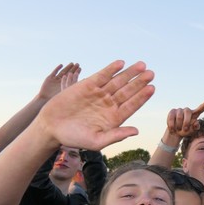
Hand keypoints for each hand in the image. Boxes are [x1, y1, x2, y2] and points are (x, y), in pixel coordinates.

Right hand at [36, 60, 154, 151]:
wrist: (51, 128)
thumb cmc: (74, 138)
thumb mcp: (97, 141)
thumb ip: (116, 136)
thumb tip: (136, 131)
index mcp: (114, 118)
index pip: (132, 105)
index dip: (142, 97)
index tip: (152, 88)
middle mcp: (109, 104)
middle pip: (128, 91)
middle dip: (139, 82)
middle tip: (151, 74)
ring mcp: (99, 94)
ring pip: (118, 81)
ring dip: (130, 73)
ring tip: (142, 65)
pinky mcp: (87, 85)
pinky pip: (102, 76)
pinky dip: (111, 69)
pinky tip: (121, 63)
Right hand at [39, 63, 79, 99]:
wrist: (45, 97)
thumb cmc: (55, 97)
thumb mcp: (65, 92)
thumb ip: (72, 88)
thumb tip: (81, 86)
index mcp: (65, 84)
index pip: (72, 77)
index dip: (76, 73)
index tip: (80, 68)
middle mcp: (60, 81)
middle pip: (68, 73)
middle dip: (73, 69)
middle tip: (78, 64)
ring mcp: (55, 79)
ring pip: (62, 72)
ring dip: (67, 67)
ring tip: (72, 63)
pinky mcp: (49, 78)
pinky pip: (54, 72)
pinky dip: (58, 68)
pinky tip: (61, 65)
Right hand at [166, 98, 203, 137]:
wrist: (175, 132)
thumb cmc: (185, 131)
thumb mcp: (191, 131)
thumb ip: (195, 128)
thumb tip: (196, 122)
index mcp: (195, 114)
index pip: (201, 108)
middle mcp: (187, 110)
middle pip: (188, 112)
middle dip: (186, 122)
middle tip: (185, 129)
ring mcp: (180, 110)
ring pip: (179, 116)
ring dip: (179, 125)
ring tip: (178, 129)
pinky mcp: (172, 111)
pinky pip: (172, 117)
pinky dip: (172, 125)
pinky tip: (172, 129)